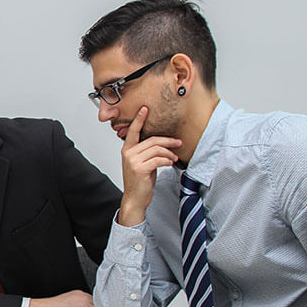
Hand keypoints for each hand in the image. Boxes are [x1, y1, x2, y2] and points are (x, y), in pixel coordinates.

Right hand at [116, 106, 181, 226]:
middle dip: (168, 140)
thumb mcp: (142, 163)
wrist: (135, 198)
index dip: (139, 119)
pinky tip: (170, 163)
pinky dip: (167, 160)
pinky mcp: (140, 168)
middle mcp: (128, 153)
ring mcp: (133, 161)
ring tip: (174, 158)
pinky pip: (158, 159)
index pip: (133, 131)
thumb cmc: (140, 181)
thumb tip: (163, 143)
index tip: (145, 109)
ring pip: (157, 149)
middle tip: (178, 142)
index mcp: (127, 149)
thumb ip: (147, 152)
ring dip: (169, 153)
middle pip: (152, 140)